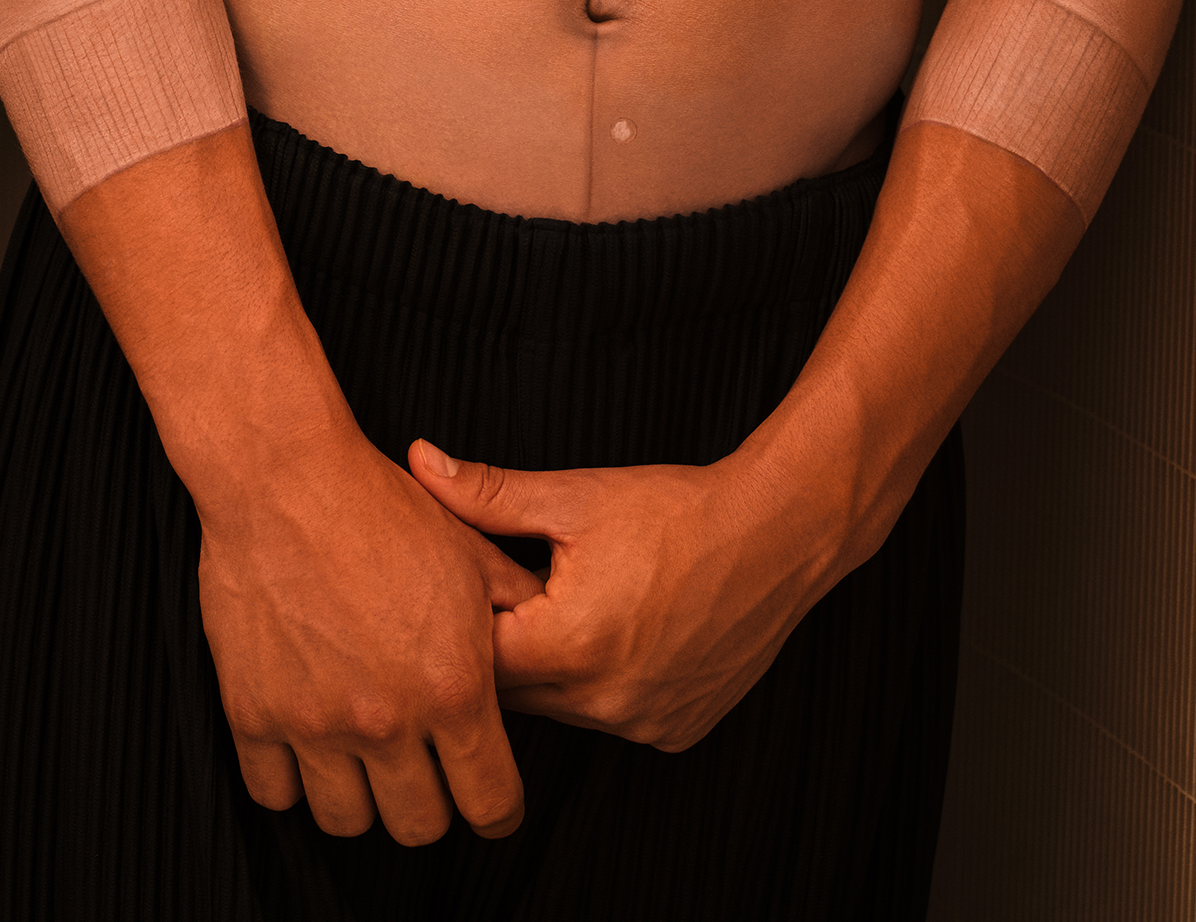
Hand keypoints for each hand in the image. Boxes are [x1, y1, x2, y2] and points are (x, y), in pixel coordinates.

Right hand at [197, 418, 540, 847]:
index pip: (491, 804)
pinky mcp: (253, 713)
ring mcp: (314, 722)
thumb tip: (549, 645)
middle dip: (429, 804)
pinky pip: (274, 794)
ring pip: (346, 822)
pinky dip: (291, 780)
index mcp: (452, 688)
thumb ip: (517, 614)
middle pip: (419, 827)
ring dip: (360, 797)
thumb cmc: (380, 506)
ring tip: (360, 755)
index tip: (486, 798)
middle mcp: (386, 720)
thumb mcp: (470, 554)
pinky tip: (304, 744)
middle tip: (420, 768)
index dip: (497, 809)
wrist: (285, 476)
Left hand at [406, 440, 832, 751]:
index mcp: (570, 646)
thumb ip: (486, 493)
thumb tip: (419, 463)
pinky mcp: (674, 733)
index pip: (475, 659)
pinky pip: (610, 717)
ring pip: (561, 707)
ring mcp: (643, 724)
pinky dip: (598, 684)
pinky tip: (614, 633)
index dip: (461, 620)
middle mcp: (605, 701)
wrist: (776, 536)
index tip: (461, 586)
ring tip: (563, 605)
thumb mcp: (573, 496)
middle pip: (515, 691)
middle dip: (503, 644)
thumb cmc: (675, 511)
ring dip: (550, 667)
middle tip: (510, 591)